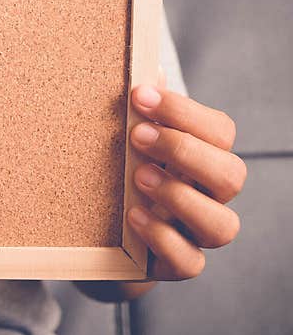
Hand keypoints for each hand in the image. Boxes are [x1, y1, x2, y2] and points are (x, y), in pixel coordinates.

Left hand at [128, 82, 245, 279]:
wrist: (102, 237)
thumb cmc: (122, 176)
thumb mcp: (127, 141)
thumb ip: (140, 110)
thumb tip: (143, 68)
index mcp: (204, 157)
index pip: (219, 131)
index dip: (182, 111)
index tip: (137, 95)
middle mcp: (211, 196)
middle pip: (231, 174)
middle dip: (184, 151)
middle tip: (136, 136)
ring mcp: (198, 234)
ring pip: (222, 225)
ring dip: (180, 197)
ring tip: (138, 179)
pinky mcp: (179, 265)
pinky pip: (190, 262)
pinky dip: (165, 239)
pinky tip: (135, 218)